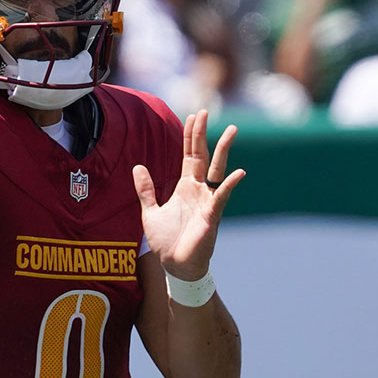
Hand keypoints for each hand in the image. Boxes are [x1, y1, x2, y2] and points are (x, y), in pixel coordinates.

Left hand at [132, 112, 244, 280]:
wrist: (175, 266)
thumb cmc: (166, 241)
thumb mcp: (150, 211)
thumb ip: (145, 190)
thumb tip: (138, 167)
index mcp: (185, 187)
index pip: (189, 155)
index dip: (190, 135)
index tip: (193, 115)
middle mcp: (199, 190)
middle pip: (203, 155)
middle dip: (203, 134)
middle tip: (206, 111)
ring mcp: (208, 201)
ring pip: (217, 170)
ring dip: (223, 150)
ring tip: (232, 131)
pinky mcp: (212, 215)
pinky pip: (222, 197)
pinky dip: (229, 185)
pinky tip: (239, 172)